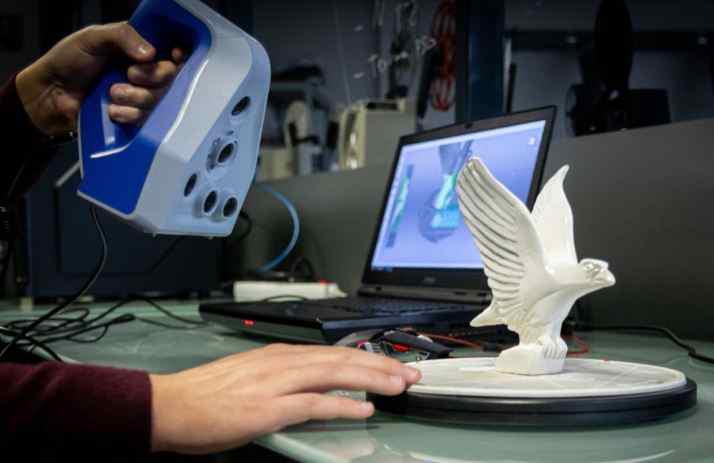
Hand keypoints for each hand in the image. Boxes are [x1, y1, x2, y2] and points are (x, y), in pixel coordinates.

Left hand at [15, 22, 184, 135]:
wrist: (50, 94)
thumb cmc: (68, 61)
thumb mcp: (93, 37)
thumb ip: (123, 36)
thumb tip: (152, 54)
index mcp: (138, 51)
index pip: (172, 52)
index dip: (179, 55)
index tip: (174, 56)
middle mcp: (144, 74)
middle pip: (170, 77)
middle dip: (153, 77)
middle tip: (129, 74)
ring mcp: (140, 97)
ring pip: (158, 100)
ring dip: (135, 97)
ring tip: (111, 93)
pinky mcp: (133, 119)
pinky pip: (146, 120)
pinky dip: (128, 114)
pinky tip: (112, 111)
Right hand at [149, 343, 421, 453]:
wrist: (171, 405)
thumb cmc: (206, 395)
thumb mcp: (251, 375)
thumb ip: (283, 377)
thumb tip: (311, 386)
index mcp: (279, 355)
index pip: (333, 353)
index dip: (366, 358)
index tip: (390, 363)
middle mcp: (282, 362)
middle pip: (342, 359)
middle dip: (380, 365)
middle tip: (410, 373)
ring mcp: (277, 383)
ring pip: (335, 375)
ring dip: (372, 379)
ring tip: (399, 385)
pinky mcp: (269, 408)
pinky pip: (315, 405)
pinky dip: (343, 406)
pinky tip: (364, 408)